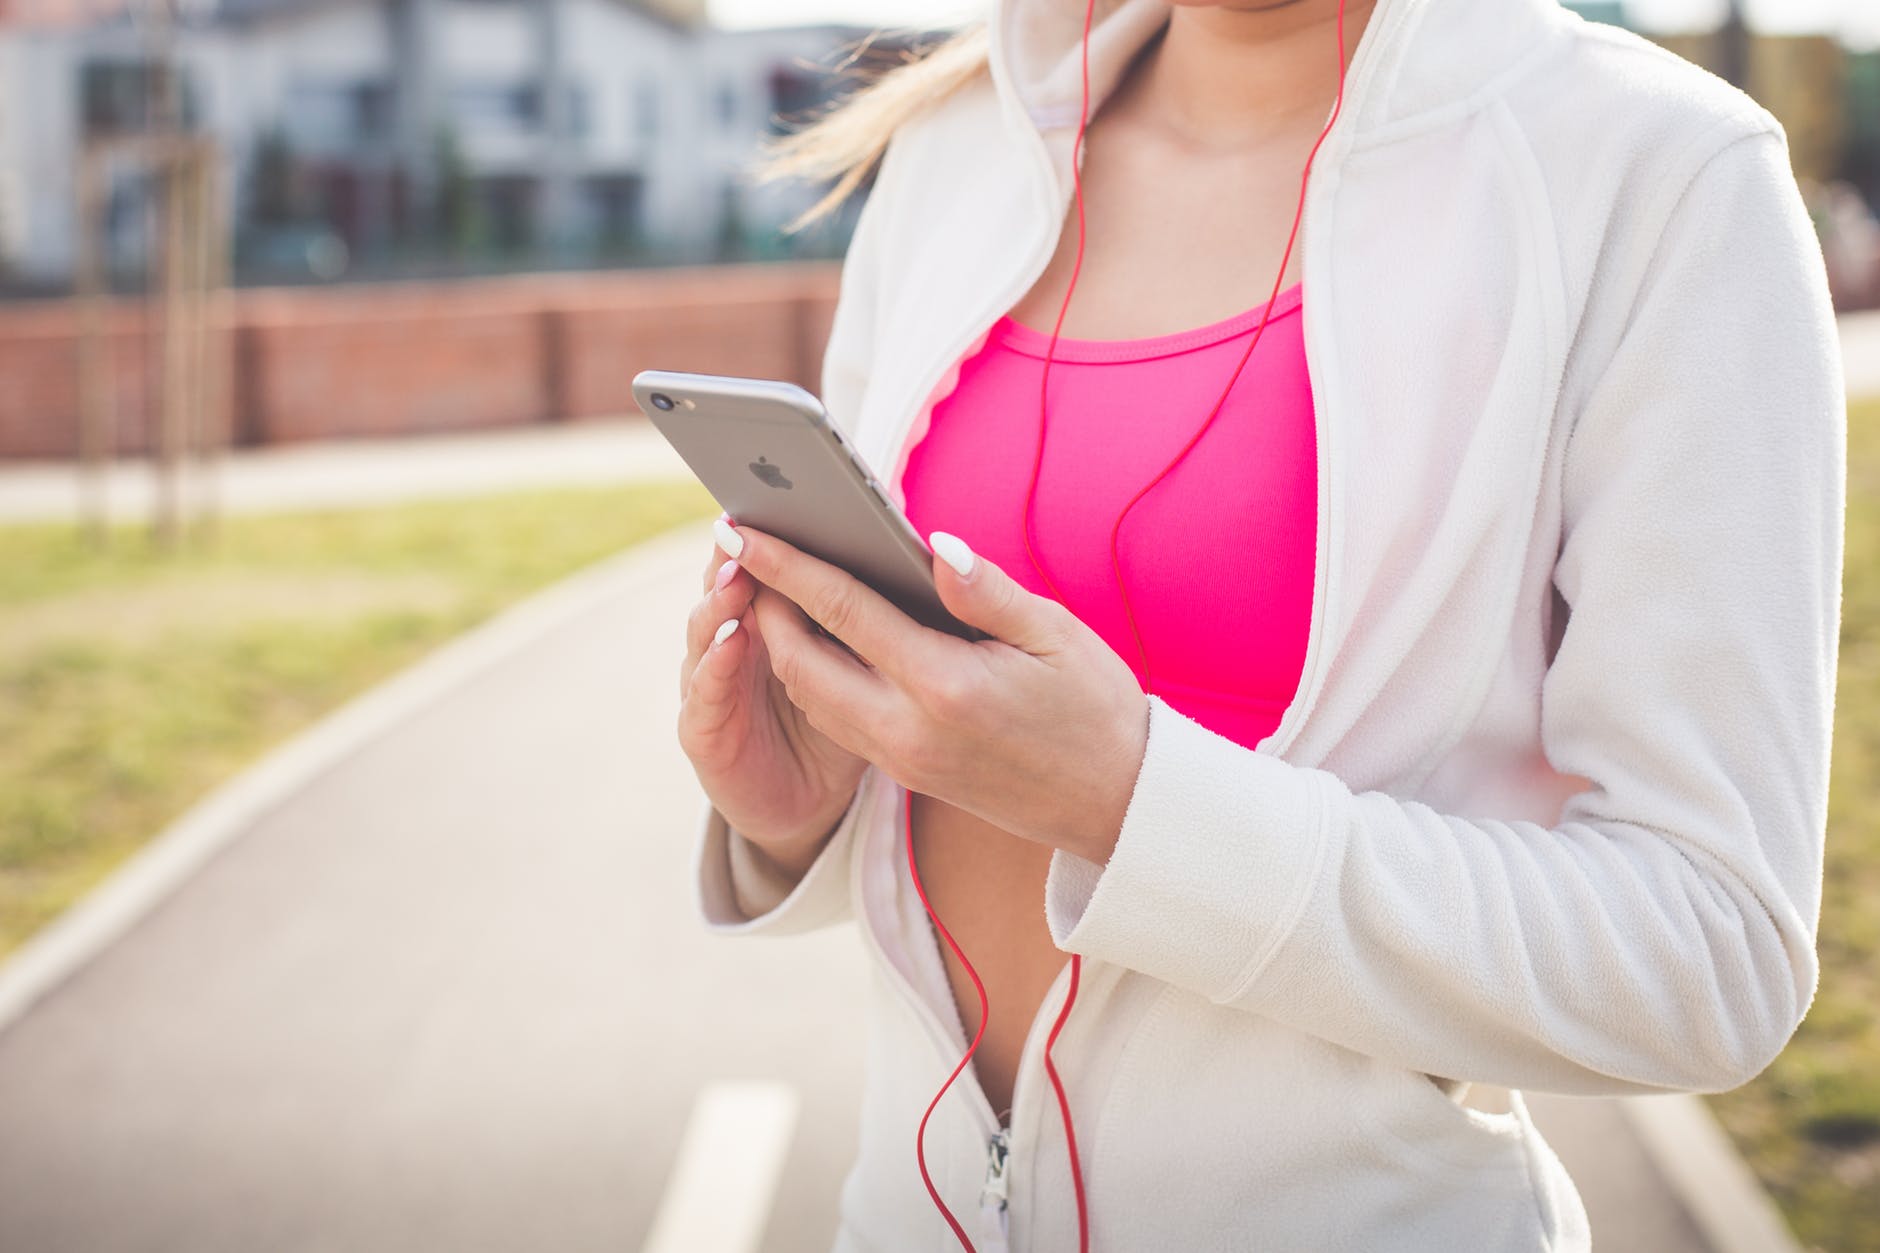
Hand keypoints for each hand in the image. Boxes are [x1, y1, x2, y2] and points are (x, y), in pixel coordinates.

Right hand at [677, 513, 870, 873]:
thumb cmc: (854, 722)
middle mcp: (735, 643)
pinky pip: (701, 697)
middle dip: (738, 554)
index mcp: (781, 620)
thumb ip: (874, 612)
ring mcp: (712, 687)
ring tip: (739, 568)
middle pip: (728, 586)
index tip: (791, 491)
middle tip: (753, 516)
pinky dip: (711, 666)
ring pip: (706, 631)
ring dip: (718, 598)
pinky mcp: (703, 735)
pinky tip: (730, 639)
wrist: (810, 803)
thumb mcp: (878, 666)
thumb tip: (914, 552)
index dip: (778, 535)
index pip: (774, 568)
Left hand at [721, 519, 1150, 862]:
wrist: (1116, 805)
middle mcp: (909, 731)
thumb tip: (932, 544)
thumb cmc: (1095, 709)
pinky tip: (817, 638)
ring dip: (781, 644)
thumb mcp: (1056, 635)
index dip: (787, 566)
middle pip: (801, 663)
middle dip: (764, 605)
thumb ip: (986, 590)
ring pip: (811, 698)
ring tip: (770, 587)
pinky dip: (811, 676)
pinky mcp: (906, 775)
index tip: (743, 529)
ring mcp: (902, 760)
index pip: (843, 613)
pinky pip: (836, 721)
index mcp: (946, 687)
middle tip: (744, 551)